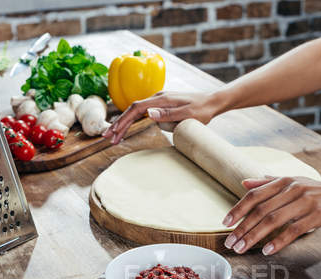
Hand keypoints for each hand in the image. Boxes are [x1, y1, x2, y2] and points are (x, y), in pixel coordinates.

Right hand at [102, 91, 222, 143]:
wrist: (212, 102)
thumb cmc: (202, 110)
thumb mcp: (187, 115)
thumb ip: (168, 114)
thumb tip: (148, 114)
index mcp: (161, 100)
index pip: (136, 109)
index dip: (123, 121)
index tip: (115, 133)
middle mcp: (157, 98)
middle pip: (132, 110)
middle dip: (119, 124)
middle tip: (107, 137)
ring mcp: (159, 101)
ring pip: (136, 112)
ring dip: (124, 124)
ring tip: (113, 136)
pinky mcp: (162, 105)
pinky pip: (143, 113)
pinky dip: (133, 121)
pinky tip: (128, 127)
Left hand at [222, 176, 320, 254]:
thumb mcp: (295, 182)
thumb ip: (268, 183)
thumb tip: (245, 183)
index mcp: (284, 181)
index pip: (254, 195)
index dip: (238, 209)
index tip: (225, 223)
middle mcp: (292, 189)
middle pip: (260, 210)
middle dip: (242, 228)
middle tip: (230, 243)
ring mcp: (305, 202)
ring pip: (273, 220)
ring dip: (255, 237)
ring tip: (243, 249)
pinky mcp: (317, 215)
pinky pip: (294, 229)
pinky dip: (279, 241)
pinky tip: (268, 251)